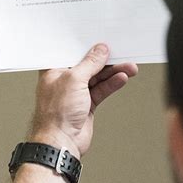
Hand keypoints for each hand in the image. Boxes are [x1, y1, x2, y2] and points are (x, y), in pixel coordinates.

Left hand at [28, 44, 137, 158]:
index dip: (87, 45)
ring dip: (113, 72)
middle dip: (106, 60)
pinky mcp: (86, 104)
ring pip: (97, 78)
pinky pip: (101, 90)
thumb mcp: (74, 79)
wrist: (61, 142)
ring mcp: (76, 93)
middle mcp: (64, 80)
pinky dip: (111, 84)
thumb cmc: (56, 113)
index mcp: (53, 69)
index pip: (72, 52)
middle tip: (121, 54)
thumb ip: (90, 63)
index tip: (103, 40)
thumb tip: (100, 50)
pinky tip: (122, 78)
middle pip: (88, 64)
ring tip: (129, 67)